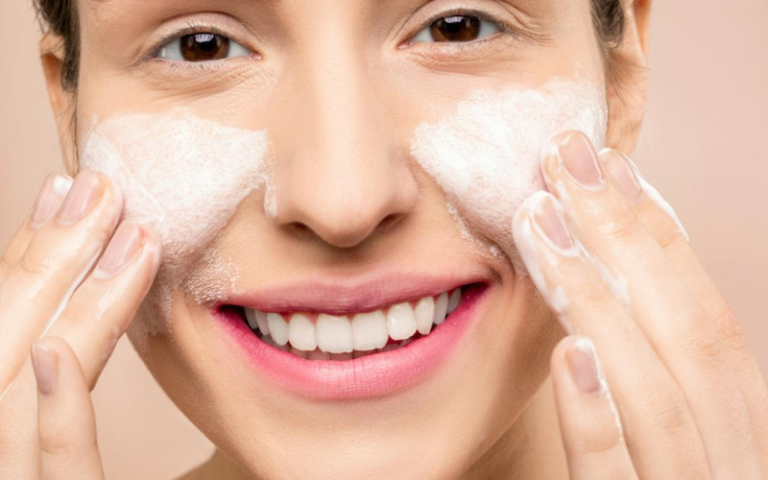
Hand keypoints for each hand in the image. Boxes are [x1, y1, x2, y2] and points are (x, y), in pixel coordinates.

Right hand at [0, 169, 160, 477]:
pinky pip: (57, 469)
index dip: (31, 257)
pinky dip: (53, 413)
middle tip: (100, 188)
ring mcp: (10, 478)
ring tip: (125, 233)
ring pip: (21, 384)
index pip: (11, 327)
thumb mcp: (48, 437)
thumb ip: (57, 396)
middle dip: (53, 257)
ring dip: (70, 301)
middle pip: (10, 338)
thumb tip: (75, 326)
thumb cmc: (56, 467)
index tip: (61, 194)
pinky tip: (53, 355)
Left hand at [512, 131, 767, 478]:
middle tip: (565, 157)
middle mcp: (736, 460)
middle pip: (690, 337)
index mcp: (739, 427)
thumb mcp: (668, 439)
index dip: (657, 236)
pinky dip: (603, 418)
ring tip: (543, 221)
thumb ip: (647, 376)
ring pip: (663, 397)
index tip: (607, 167)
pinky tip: (571, 354)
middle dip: (627, 239)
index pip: (703, 317)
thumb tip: (604, 284)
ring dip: (602, 299)